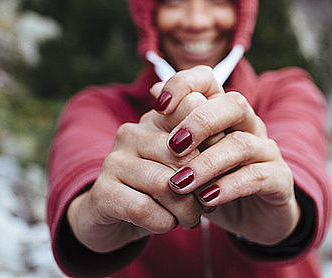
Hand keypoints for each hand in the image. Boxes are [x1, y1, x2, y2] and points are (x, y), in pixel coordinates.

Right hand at [67, 90, 208, 252]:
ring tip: (190, 219)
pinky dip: (164, 222)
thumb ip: (206, 148)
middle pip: (185, 155)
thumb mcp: (184, 167)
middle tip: (207, 203)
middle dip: (203, 186)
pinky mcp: (103, 192)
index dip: (215, 140)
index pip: (192, 108)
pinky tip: (166, 224)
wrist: (114, 219)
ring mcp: (114, 161)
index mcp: (156, 119)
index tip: (222, 166)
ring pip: (166, 185)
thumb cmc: (159, 190)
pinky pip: (144, 208)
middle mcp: (132, 133)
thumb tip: (228, 142)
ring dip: (186, 210)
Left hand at [156, 67, 299, 245]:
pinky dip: (229, 187)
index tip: (158, 107)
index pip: (208, 79)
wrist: (248, 218)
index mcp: (222, 111)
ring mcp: (266, 150)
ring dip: (207, 163)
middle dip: (200, 122)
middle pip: (233, 104)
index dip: (184, 85)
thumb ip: (172, 127)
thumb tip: (154, 90)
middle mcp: (248, 124)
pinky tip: (206, 200)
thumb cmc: (210, 180)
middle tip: (173, 146)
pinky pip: (257, 176)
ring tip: (181, 183)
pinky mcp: (278, 179)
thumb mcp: (186, 157)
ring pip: (242, 144)